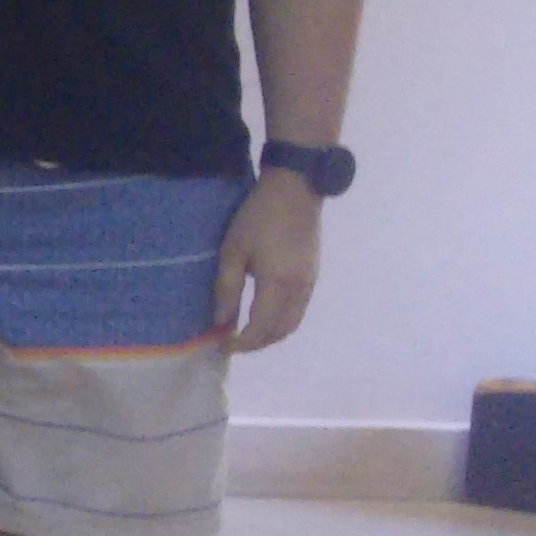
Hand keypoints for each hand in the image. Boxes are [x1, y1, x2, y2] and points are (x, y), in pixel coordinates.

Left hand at [214, 172, 322, 352]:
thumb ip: (227, 289)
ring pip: (294, 321)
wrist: (295, 189)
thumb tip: (221, 322)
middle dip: (257, 343)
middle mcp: (301, 288)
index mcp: (279, 284)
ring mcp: (311, 281)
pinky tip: (263, 312)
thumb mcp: (232, 251)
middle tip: (232, 342)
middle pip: (282, 331)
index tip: (222, 346)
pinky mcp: (313, 273)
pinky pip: (299, 308)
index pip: (262, 328)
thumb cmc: (257, 217)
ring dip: (271, 333)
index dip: (242, 343)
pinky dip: (282, 319)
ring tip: (245, 331)